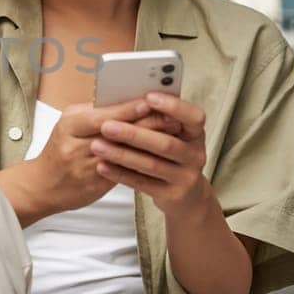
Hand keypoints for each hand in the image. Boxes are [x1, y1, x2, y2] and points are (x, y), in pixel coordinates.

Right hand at [28, 99, 174, 212]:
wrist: (43, 186)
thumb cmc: (60, 150)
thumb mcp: (70, 125)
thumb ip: (94, 113)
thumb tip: (125, 99)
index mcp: (70, 124)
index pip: (104, 115)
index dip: (129, 109)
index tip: (151, 101)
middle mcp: (77, 145)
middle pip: (117, 133)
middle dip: (146, 124)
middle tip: (172, 117)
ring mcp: (86, 167)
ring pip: (124, 153)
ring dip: (149, 144)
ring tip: (172, 136)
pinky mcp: (96, 184)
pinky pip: (123, 171)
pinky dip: (142, 162)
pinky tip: (158, 156)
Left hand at [90, 92, 210, 215]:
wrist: (185, 196)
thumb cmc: (170, 156)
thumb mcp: (172, 135)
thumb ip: (156, 119)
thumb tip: (126, 98)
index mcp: (196, 133)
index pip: (194, 117)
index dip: (173, 107)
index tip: (148, 97)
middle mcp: (195, 155)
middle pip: (166, 143)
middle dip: (134, 134)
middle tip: (106, 126)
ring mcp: (186, 177)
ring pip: (151, 165)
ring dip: (122, 155)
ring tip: (97, 146)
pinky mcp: (172, 195)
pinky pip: (142, 184)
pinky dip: (120, 174)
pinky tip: (102, 166)